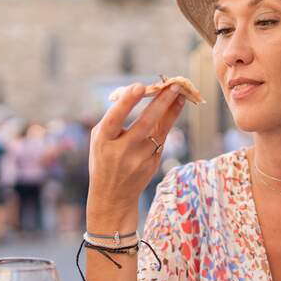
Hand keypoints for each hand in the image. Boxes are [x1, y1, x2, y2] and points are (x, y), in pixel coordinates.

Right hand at [87, 83, 185, 227]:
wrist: (112, 195)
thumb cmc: (103, 159)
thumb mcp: (99, 140)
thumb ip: (113, 118)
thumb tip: (138, 93)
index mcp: (103, 141)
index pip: (115, 119)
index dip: (127, 103)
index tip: (140, 86)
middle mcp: (122, 150)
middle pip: (145, 123)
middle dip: (161, 103)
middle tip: (174, 85)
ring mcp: (140, 159)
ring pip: (160, 130)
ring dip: (171, 109)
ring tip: (181, 92)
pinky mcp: (153, 164)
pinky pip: (163, 137)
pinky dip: (169, 120)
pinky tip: (176, 106)